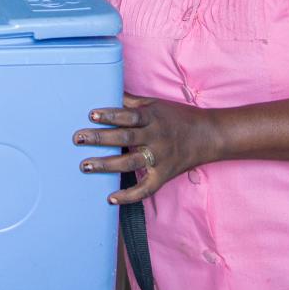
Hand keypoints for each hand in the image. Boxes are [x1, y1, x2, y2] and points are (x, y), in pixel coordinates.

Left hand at [73, 93, 223, 204]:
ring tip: (85, 165)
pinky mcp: (164, 175)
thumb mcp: (156, 104)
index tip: (91, 115)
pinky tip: (110, 198)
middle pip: (125, 138)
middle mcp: (156, 138)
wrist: (210, 135)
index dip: (110, 115)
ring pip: (130, 163)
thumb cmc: (178, 117)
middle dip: (100, 138)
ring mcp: (160, 158)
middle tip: (78, 139)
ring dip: (106, 165)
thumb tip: (108, 91)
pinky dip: (129, 196)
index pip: (129, 116)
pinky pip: (146, 189)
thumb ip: (132, 102)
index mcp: (153, 118)